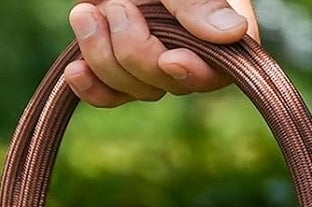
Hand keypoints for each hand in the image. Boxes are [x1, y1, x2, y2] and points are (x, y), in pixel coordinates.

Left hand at [65, 0, 259, 107]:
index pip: (221, 68)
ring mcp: (154, 54)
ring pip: (139, 88)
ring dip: (104, 57)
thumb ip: (199, 1)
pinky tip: (76, 72)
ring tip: (86, 13)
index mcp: (215, 25)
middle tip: (118, 7)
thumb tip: (234, 33)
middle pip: (173, 83)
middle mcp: (189, 46)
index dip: (197, 73)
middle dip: (137, 53)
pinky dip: (92, 86)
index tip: (172, 59)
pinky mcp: (120, 58)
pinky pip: (110, 92)